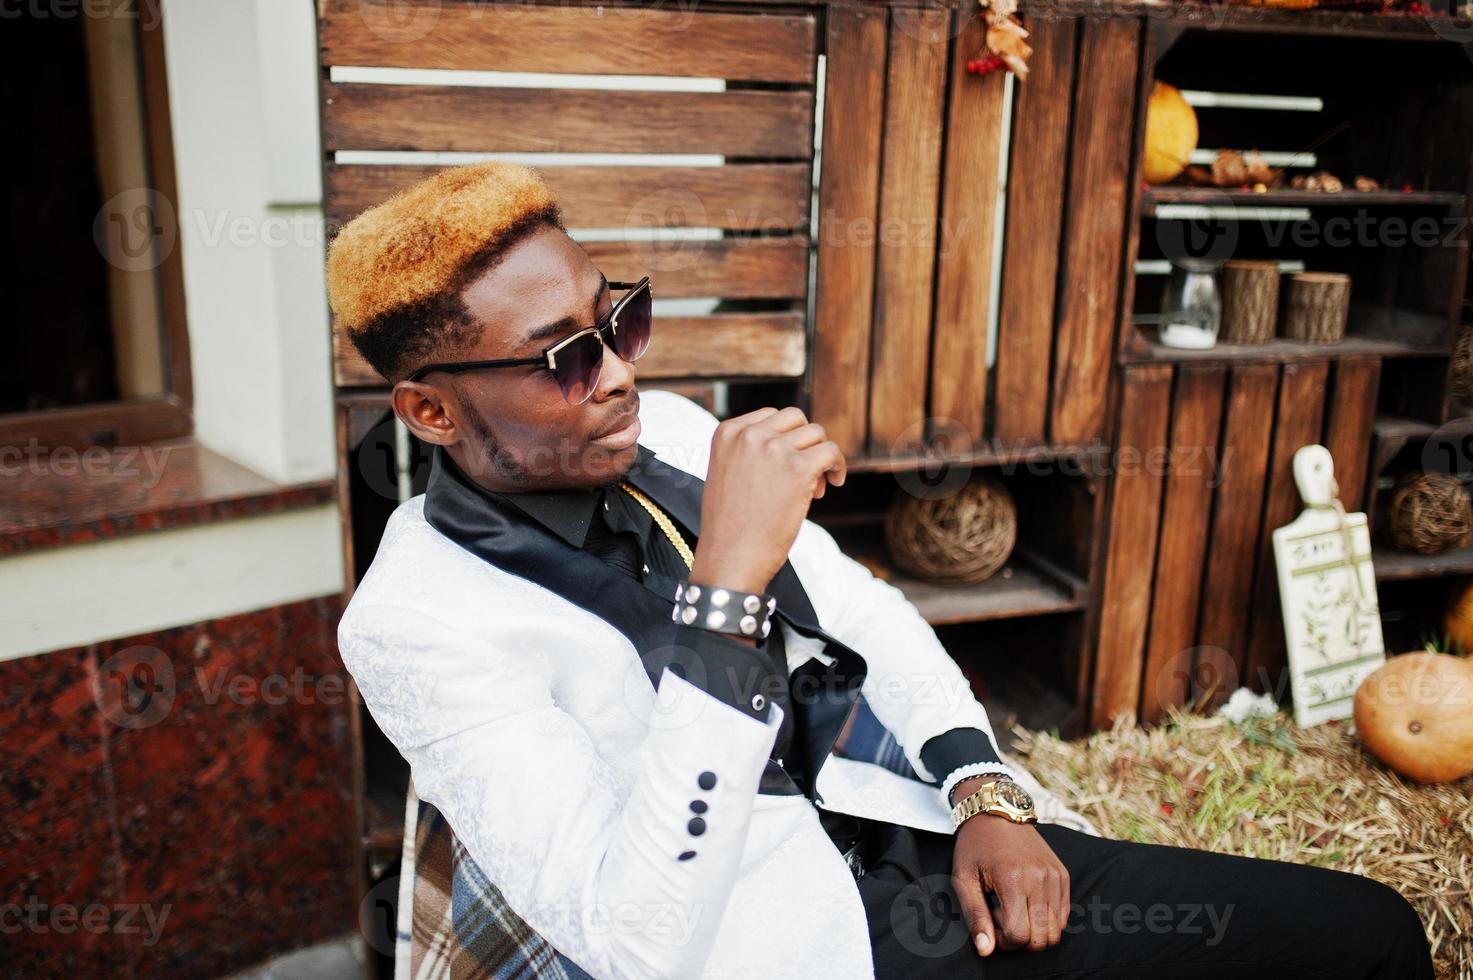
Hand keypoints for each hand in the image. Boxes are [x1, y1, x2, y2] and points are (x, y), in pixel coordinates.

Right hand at [689, 406, 845, 595]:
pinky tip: (834, 483)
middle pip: (795, 419)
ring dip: (820, 457)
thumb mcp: (726, 474)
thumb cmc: (730, 527)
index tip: (786, 464)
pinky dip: (837, 466)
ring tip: (813, 488)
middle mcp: (749, 434)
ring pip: (816, 434)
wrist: (730, 558)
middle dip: (804, 443)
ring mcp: (774, 449)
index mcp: (727, 432)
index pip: (770, 416)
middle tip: (804, 476)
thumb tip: (790, 442)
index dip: (785, 439)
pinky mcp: (798, 468)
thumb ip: (748, 451)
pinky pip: (831, 452)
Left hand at [951, 799, 1069, 956]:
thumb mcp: (964, 879)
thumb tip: (986, 950)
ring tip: (1014, 908)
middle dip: (1020, 939)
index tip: (992, 920)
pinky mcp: (1063, 875)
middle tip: (1002, 916)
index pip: (1020, 936)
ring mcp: (1055, 876)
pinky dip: (1047, 919)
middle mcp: (1040, 879)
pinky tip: (1027, 901)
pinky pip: (1063, 915)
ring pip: (1055, 931)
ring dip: (1034, 930)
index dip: (1004, 940)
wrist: (996, 813)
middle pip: (1041, 939)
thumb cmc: (975, 847)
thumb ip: (975, 917)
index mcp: (1013, 880)